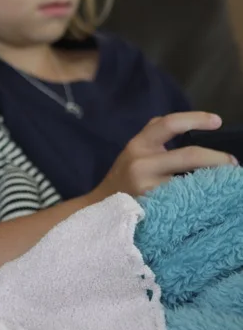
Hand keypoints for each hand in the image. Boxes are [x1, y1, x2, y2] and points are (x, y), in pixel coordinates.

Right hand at [93, 112, 236, 198]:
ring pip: (190, 182)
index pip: (169, 123)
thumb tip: (191, 124)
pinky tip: (210, 201)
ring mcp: (147, 189)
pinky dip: (201, 200)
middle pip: (188, 156)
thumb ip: (154, 135)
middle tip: (232, 164)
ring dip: (212, 183)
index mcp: (138, 145)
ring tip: (226, 184)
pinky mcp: (153, 210)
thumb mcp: (132, 151)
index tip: (217, 121)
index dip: (196, 119)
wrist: (98, 210)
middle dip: (217, 159)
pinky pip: (184, 203)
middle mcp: (141, 164)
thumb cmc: (123, 179)